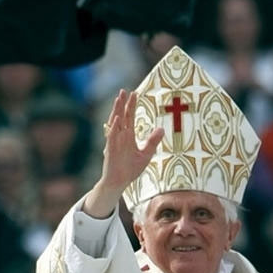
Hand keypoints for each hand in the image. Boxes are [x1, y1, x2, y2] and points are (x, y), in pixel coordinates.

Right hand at [83, 89, 163, 217]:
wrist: (120, 182)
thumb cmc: (131, 169)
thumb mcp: (146, 154)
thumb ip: (152, 141)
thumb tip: (161, 129)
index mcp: (128, 136)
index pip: (129, 117)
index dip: (131, 106)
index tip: (134, 94)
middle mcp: (120, 137)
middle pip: (122, 116)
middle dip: (123, 104)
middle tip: (124, 90)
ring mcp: (115, 142)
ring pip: (115, 123)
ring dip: (117, 111)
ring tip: (119, 99)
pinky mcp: (111, 149)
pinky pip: (112, 136)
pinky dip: (114, 127)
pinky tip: (117, 118)